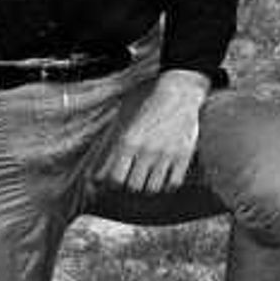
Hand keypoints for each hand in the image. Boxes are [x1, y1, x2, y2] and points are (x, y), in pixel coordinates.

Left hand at [97, 71, 207, 196]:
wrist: (179, 93)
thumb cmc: (147, 105)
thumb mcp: (124, 121)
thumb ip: (110, 147)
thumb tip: (95, 175)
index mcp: (128, 141)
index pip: (115, 178)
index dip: (112, 184)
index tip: (114, 182)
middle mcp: (146, 150)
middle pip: (133, 186)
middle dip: (129, 186)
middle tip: (131, 181)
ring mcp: (166, 155)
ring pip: (153, 188)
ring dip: (147, 187)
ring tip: (146, 181)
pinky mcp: (184, 156)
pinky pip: (173, 183)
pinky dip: (166, 186)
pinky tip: (163, 179)